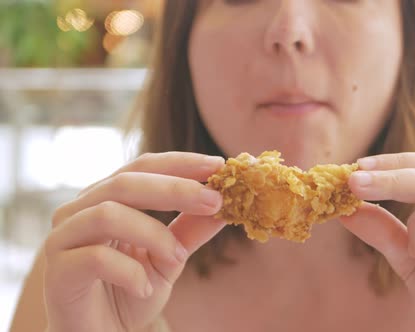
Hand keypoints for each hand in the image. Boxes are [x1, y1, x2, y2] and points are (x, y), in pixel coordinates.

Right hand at [44, 152, 225, 331]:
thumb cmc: (128, 293)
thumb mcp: (169, 259)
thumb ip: (190, 231)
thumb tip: (225, 207)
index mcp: (107, 198)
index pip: (143, 167)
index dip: (181, 163)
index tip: (218, 165)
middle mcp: (80, 210)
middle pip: (126, 182)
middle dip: (176, 189)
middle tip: (214, 200)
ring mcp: (63, 238)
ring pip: (108, 214)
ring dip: (154, 233)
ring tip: (177, 257)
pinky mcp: (58, 271)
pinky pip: (95, 258)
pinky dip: (129, 272)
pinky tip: (144, 289)